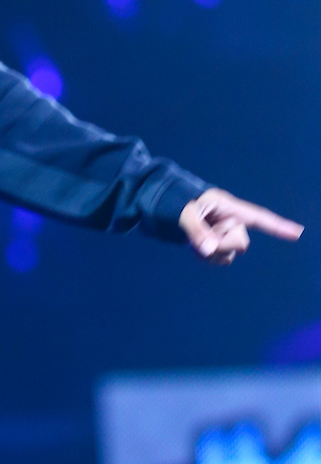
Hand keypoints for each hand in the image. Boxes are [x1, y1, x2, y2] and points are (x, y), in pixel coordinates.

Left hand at [179, 187, 302, 264]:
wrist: (165, 208)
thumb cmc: (176, 203)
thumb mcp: (183, 213)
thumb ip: (196, 230)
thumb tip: (209, 250)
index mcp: (229, 207)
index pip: (258, 217)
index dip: (278, 226)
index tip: (298, 232)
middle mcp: (231, 222)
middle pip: (241, 244)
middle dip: (221, 245)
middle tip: (199, 238)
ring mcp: (224, 234)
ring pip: (229, 255)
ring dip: (211, 253)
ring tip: (193, 241)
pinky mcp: (216, 245)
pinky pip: (218, 260)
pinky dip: (206, 257)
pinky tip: (195, 248)